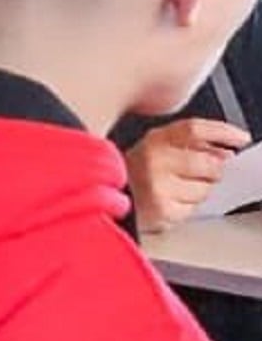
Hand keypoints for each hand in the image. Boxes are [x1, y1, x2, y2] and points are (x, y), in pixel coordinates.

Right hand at [128, 117, 250, 232]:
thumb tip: (225, 153)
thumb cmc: (130, 175)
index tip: (240, 138)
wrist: (99, 201)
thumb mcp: (154, 149)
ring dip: (199, 191)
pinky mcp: (163, 211)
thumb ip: (188, 146)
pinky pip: (193, 209)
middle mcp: (155, 161)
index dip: (223, 132)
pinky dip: (186, 208)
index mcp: (154, 141)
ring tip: (177, 190)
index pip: (196, 130)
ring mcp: (159, 187)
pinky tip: (170, 202)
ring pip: (205, 189)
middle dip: (213, 171)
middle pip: (209, 164)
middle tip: (203, 174)